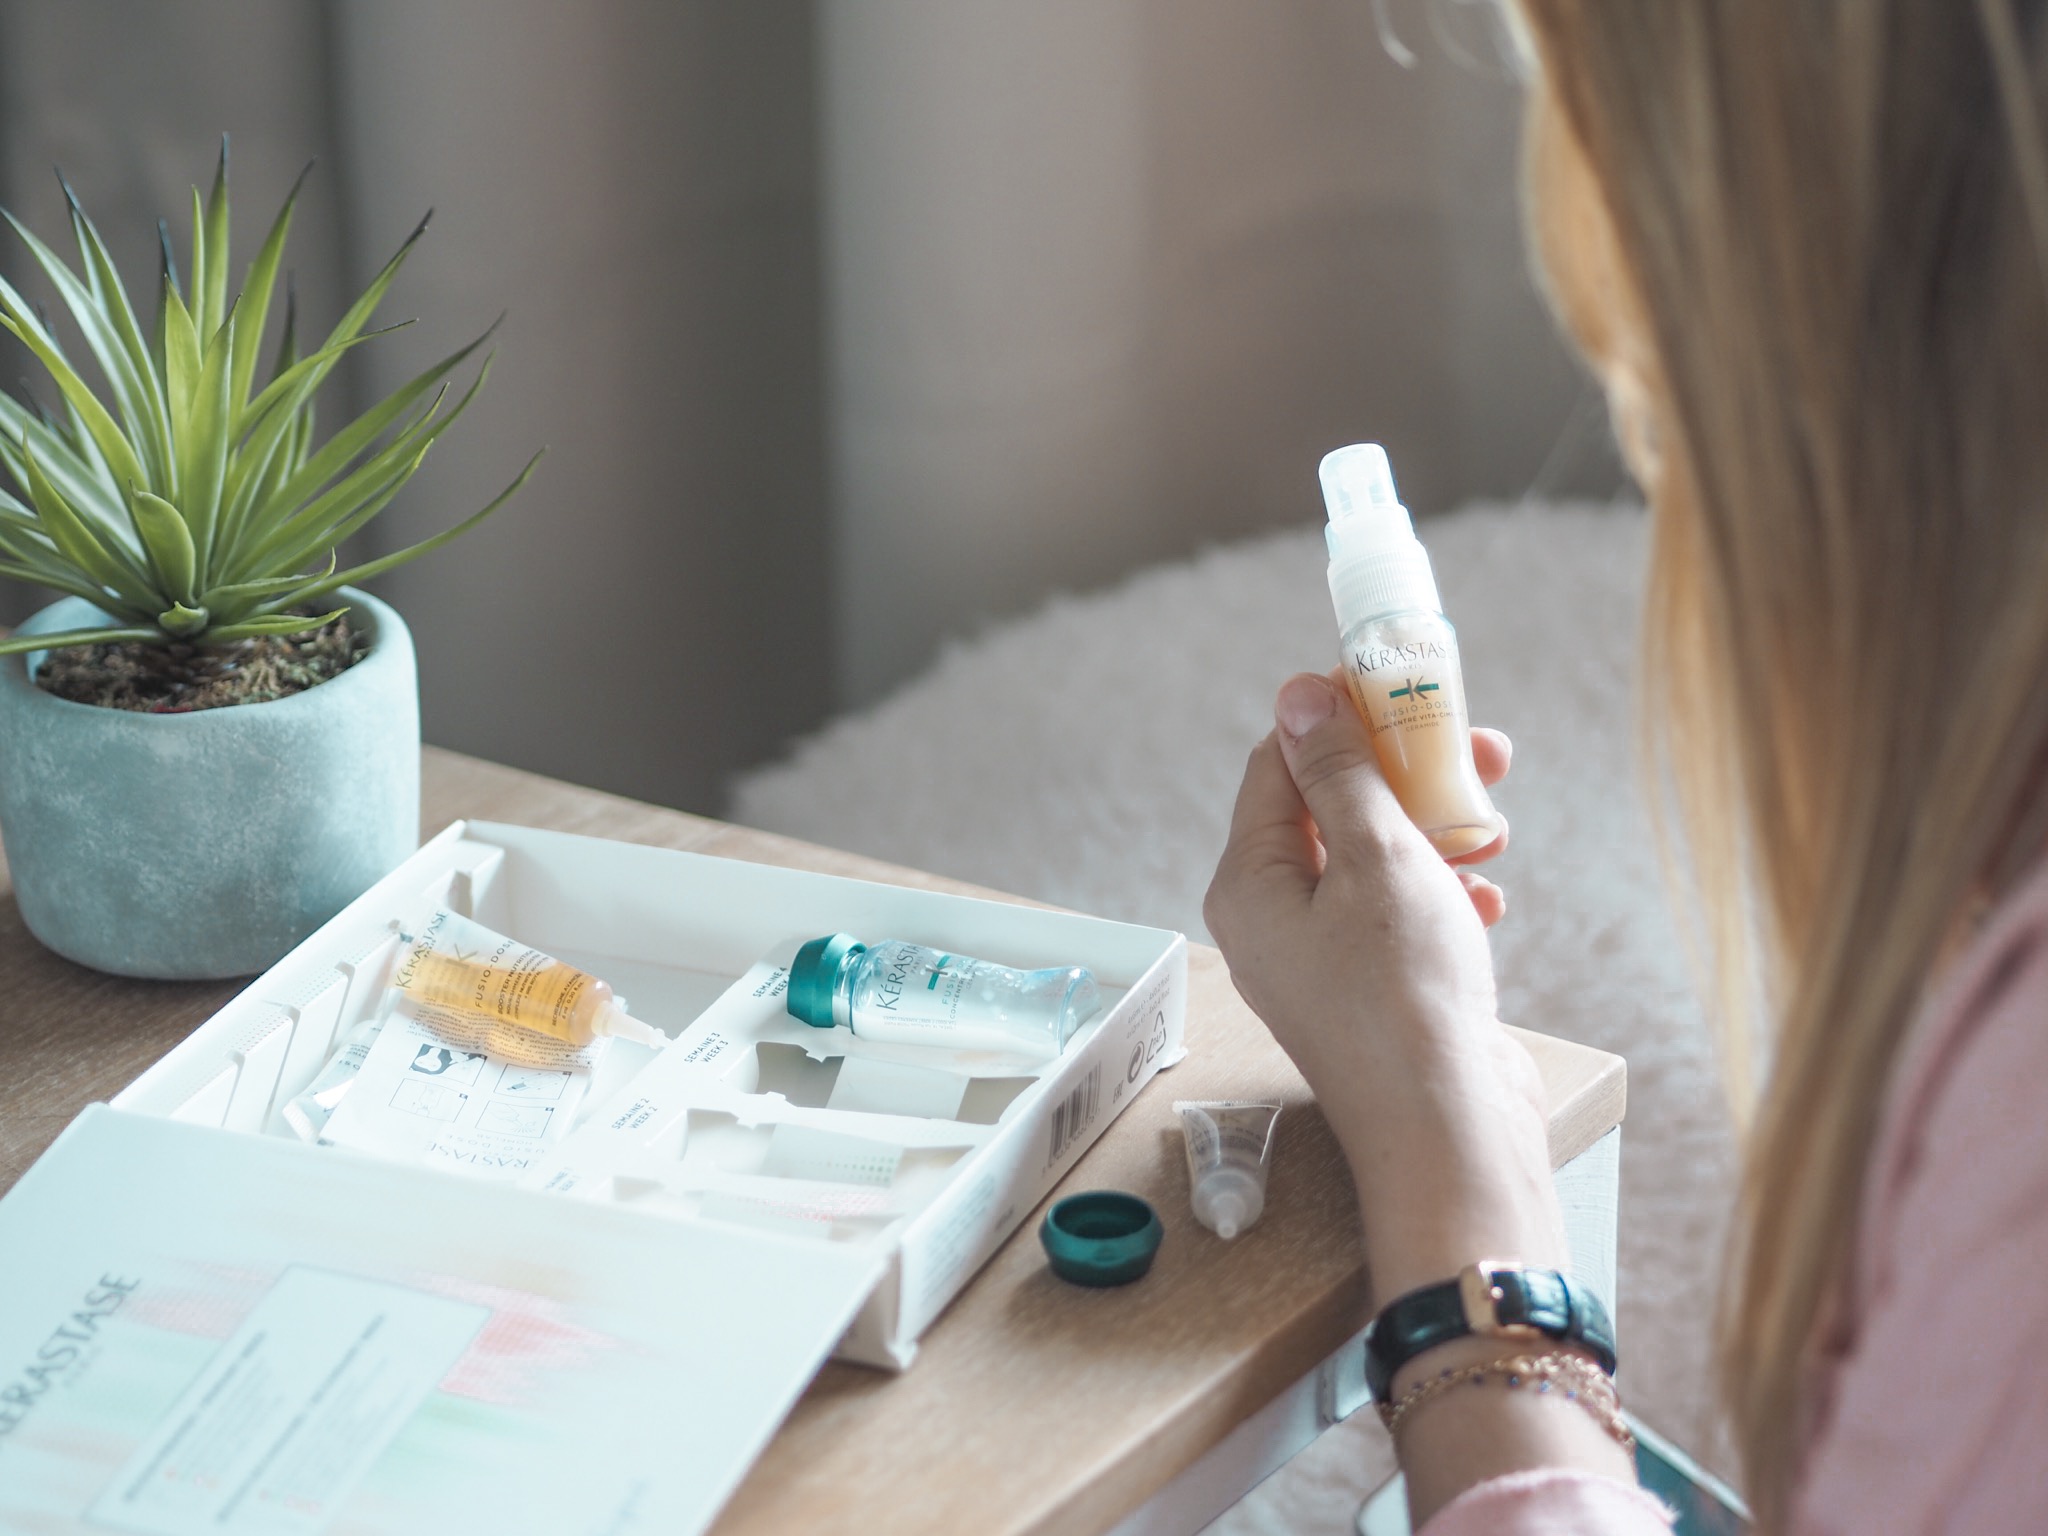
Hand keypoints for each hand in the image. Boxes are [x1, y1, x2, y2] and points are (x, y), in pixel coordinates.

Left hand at [1204, 672, 1566, 1303]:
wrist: (1449, 1128)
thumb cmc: (1406, 993)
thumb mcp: (1377, 857)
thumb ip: (1339, 772)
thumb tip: (1298, 694)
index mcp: (1248, 882)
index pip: (1279, 763)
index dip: (1340, 716)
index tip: (1405, 686)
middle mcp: (1271, 919)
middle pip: (1332, 807)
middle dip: (1409, 774)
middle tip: (1482, 750)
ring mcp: (1319, 958)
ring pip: (1375, 859)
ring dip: (1437, 832)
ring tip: (1494, 831)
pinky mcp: (1368, 989)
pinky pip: (1399, 915)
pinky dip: (1443, 894)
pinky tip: (1486, 898)